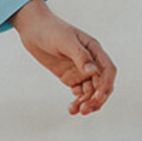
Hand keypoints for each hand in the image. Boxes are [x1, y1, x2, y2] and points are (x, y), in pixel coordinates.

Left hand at [9, 0, 115, 115]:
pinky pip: (79, 93)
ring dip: (86, 102)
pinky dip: (77, 101)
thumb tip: (93, 71)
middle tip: (86, 110)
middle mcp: (91, 62)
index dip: (106, 85)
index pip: (108, 70)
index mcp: (94, 50)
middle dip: (96, 99)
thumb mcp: (65, 41)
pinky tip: (71, 109)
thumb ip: (80, 55)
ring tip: (76, 111)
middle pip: (101, 84)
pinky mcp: (70, 77)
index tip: (98, 97)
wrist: (33, 30)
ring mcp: (81, 70)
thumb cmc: (51, 30)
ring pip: (90, 91)